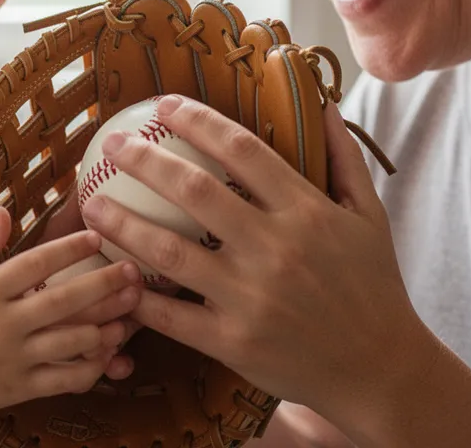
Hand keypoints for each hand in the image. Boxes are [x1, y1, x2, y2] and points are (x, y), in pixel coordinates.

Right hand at [0, 208, 142, 421]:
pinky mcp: (21, 388)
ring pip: (71, 343)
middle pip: (63, 301)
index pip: (35, 264)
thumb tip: (3, 211)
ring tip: (131, 312)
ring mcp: (15, 359)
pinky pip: (65, 380)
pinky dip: (91, 368)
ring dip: (106, 327)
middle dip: (103, 285)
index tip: (96, 236)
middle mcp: (4, 324)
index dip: (68, 248)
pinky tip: (111, 354)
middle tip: (133, 271)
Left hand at [79, 95, 426, 435]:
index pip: (240, 149)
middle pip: (193, 191)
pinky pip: (171, 314)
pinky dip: (137, 293)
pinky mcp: (232, 342)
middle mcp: (275, 248)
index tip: (163, 106)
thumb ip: (342, 156)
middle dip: (143, 159)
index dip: (196, 121)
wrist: (379, 368)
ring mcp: (250, 297)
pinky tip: (111, 272)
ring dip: (122, 221)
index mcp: (305, 210)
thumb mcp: (369, 213)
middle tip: (112, 143)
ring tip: (90, 202)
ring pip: (169, 250)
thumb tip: (322, 102)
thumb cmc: (374, 285)